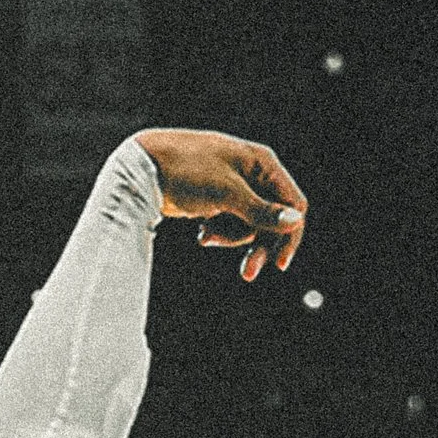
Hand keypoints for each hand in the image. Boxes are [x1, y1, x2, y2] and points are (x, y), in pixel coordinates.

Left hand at [135, 128, 307, 278]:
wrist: (143, 168)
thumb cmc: (186, 171)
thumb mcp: (227, 194)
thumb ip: (261, 211)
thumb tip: (294, 221)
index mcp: (262, 164)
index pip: (292, 203)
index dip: (289, 234)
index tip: (279, 264)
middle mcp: (252, 174)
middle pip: (271, 220)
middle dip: (257, 245)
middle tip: (247, 273)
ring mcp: (233, 188)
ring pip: (248, 226)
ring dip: (231, 238)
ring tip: (206, 237)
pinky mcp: (215, 201)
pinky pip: (229, 225)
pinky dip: (218, 233)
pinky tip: (201, 233)